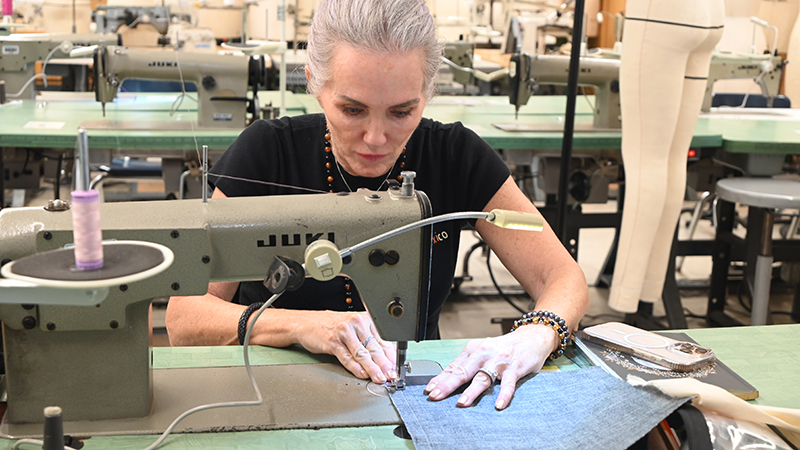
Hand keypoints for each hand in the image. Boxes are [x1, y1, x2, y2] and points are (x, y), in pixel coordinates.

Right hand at [295, 311, 396, 382]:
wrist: (306, 323)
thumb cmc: (331, 326)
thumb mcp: (353, 329)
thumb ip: (368, 341)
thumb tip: (385, 359)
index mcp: (365, 319)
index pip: (383, 340)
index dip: (391, 357)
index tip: (396, 369)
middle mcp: (356, 323)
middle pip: (374, 347)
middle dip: (384, 364)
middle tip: (391, 375)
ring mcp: (344, 332)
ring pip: (362, 353)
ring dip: (372, 368)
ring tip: (379, 378)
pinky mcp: (332, 342)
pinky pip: (346, 357)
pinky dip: (355, 367)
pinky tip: (362, 374)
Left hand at [424, 324, 558, 409]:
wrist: (531, 336)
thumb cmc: (504, 347)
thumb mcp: (483, 351)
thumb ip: (468, 364)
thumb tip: (447, 379)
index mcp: (474, 350)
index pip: (453, 366)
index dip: (440, 379)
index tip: (429, 389)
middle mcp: (484, 354)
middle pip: (463, 371)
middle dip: (448, 384)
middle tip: (436, 395)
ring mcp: (499, 361)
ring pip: (483, 378)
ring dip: (471, 391)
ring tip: (462, 402)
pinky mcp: (515, 368)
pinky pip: (509, 383)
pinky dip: (503, 395)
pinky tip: (498, 404)